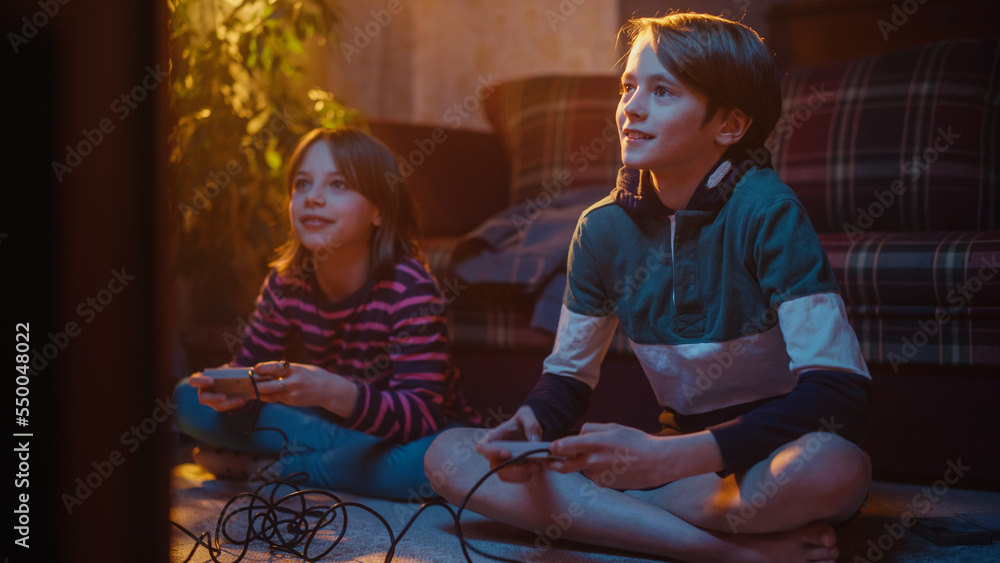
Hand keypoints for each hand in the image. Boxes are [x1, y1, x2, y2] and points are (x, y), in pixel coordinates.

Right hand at [189, 373, 249, 411]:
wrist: (226, 380)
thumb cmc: (220, 373)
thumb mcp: (221, 369)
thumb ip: (224, 370)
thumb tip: (230, 370)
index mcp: (199, 380)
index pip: (194, 381)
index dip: (201, 381)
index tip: (212, 381)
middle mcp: (202, 392)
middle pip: (203, 398)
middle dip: (214, 398)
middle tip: (224, 397)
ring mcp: (209, 401)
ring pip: (216, 406)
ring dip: (229, 403)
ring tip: (241, 400)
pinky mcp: (219, 405)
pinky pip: (226, 407)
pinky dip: (235, 404)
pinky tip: (244, 400)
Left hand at [251, 361, 357, 416]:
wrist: (328, 390)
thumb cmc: (312, 375)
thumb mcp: (300, 368)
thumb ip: (285, 370)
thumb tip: (265, 371)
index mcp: (296, 370)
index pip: (276, 368)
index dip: (264, 368)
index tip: (255, 369)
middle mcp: (294, 383)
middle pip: (269, 386)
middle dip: (256, 385)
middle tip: (247, 382)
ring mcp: (292, 394)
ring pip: (270, 395)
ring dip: (258, 393)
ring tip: (249, 391)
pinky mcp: (292, 402)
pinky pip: (276, 399)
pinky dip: (267, 397)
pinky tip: (260, 395)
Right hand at [475, 405, 544, 482]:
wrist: (531, 433)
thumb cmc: (523, 422)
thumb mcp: (527, 415)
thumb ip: (531, 424)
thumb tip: (534, 442)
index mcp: (492, 438)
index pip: (481, 447)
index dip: (491, 452)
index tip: (507, 452)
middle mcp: (494, 454)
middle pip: (494, 467)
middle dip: (512, 468)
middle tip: (530, 464)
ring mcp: (502, 464)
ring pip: (506, 475)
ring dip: (521, 474)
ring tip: (536, 466)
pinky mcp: (513, 472)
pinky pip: (516, 479)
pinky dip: (527, 475)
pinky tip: (536, 466)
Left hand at [545, 423, 714, 489]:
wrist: (656, 462)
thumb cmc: (635, 441)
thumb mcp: (613, 428)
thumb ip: (592, 430)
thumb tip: (577, 434)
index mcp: (594, 443)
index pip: (564, 446)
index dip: (554, 448)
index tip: (549, 448)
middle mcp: (592, 461)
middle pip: (564, 465)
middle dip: (553, 464)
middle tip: (548, 462)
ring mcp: (598, 475)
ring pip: (581, 468)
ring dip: (584, 464)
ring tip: (605, 457)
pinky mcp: (604, 484)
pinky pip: (593, 476)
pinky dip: (597, 471)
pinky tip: (612, 465)